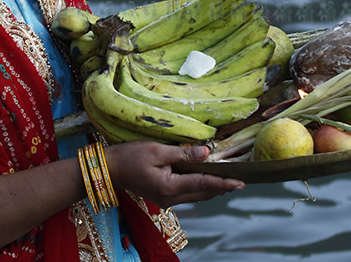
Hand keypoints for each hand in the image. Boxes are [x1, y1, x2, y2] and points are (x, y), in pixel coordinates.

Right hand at [104, 141, 243, 206]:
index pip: (204, 183)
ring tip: (228, 178)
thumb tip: (206, 153)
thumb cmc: (130, 157)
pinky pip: (187, 192)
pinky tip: (206, 177)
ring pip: (197, 194)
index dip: (224, 182)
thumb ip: (182, 153)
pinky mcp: (163, 196)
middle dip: (222, 186)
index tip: (241, 182)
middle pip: (203, 193)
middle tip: (241, 179)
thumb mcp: (157, 151)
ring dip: (212, 186)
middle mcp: (171, 198)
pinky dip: (199, 185)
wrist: (109, 169)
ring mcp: (167, 199)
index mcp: (170, 187)